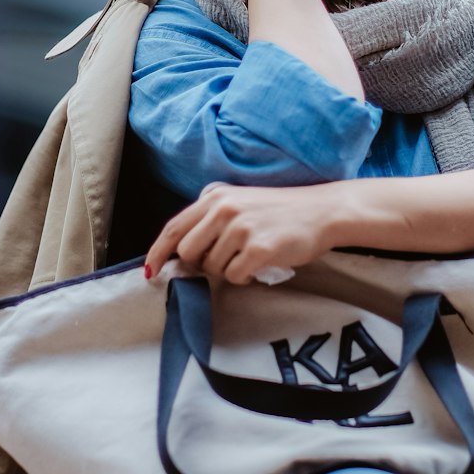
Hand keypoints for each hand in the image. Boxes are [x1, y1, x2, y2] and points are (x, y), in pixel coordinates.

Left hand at [144, 180, 349, 284]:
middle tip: (223, 261)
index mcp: (215, 196)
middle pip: (187, 252)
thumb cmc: (280, 210)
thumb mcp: (239, 200)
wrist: (322, 211)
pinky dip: (244, 277)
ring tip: (250, 256)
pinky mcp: (258, 248)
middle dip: (200, 264)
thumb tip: (181, 252)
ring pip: (211, 268)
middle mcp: (224, 209)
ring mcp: (241, 228)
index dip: (157, 253)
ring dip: (227, 270)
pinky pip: (233, 277)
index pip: (174, 228)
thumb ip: (210, 218)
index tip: (151, 272)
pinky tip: (260, 265)